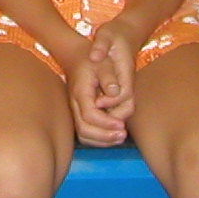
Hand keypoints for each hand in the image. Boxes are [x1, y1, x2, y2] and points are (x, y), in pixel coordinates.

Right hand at [66, 25, 136, 146]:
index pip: (90, 115)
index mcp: (81, 92)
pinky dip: (99, 138)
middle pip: (84, 130)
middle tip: (123, 134)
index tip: (122, 125)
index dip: (106, 123)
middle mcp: (75, 104)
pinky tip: (113, 134)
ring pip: (84, 134)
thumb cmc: (93, 61)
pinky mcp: (80, 113)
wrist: (76, 57)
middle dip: (105, 136)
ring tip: (120, 137)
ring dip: (102, 140)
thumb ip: (109, 77)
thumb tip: (115, 93)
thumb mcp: (103, 63)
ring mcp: (76, 110)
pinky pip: (86, 132)